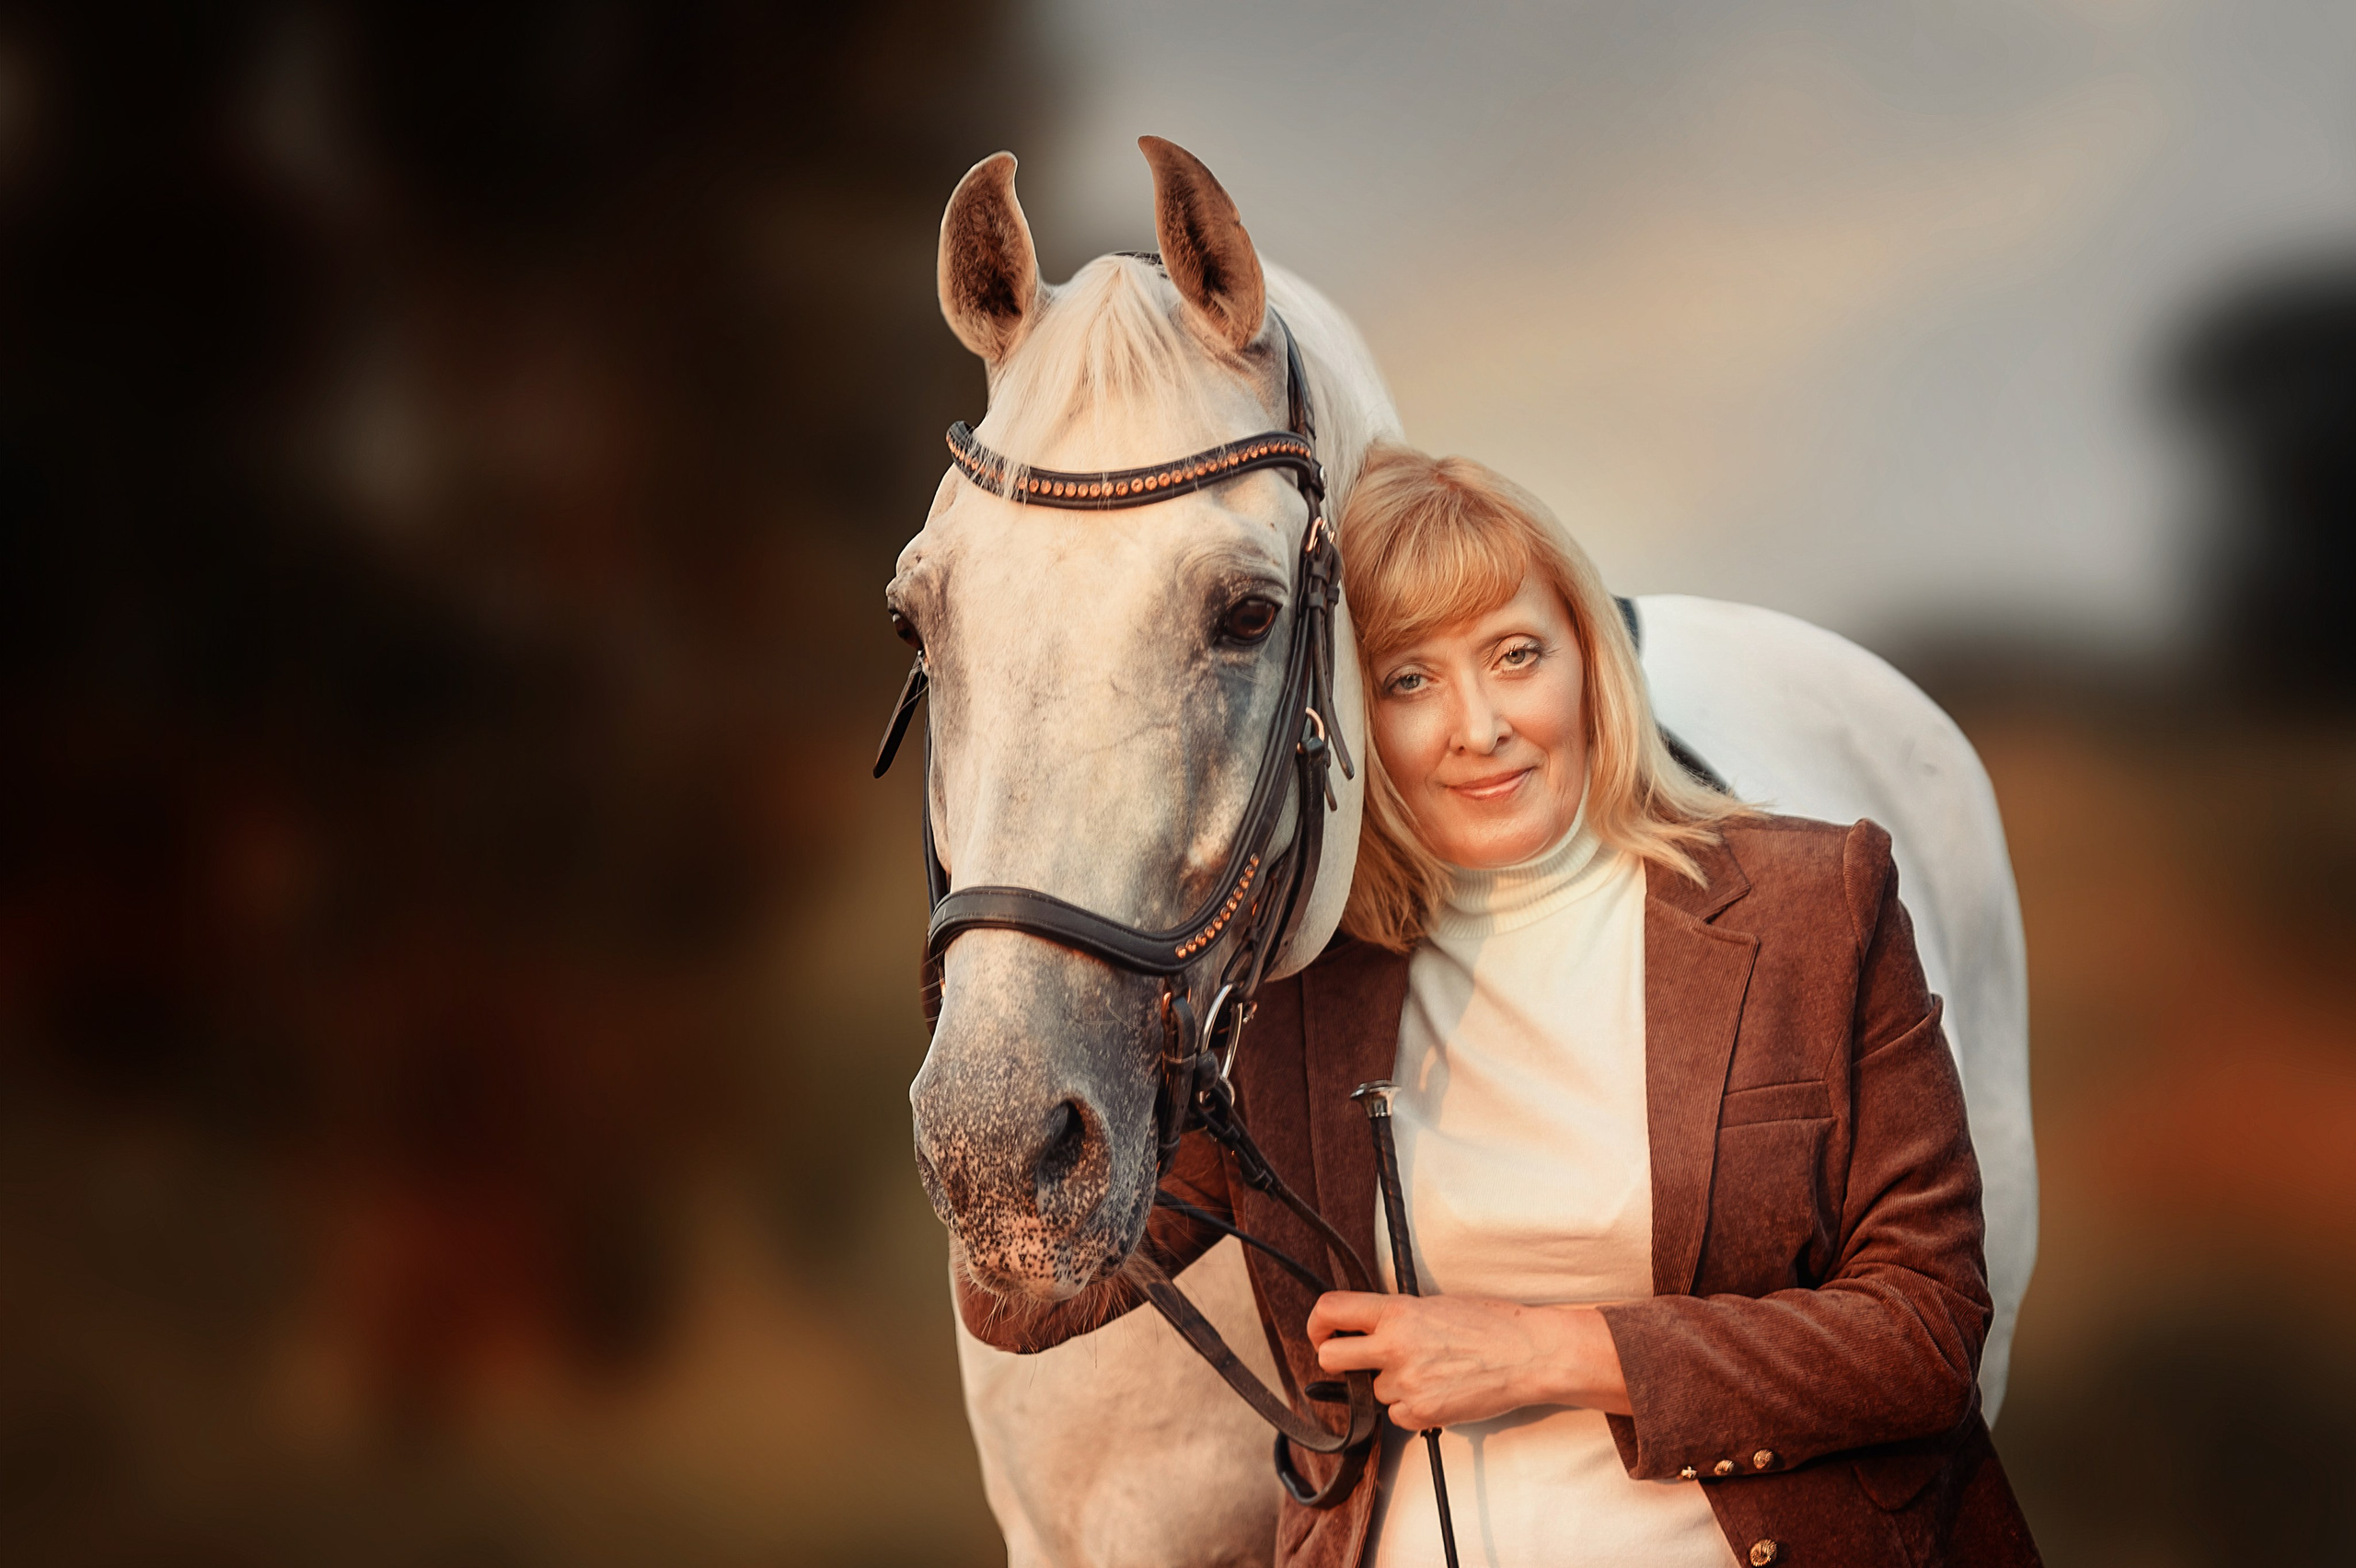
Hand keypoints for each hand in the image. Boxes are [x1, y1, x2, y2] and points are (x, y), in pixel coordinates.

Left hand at [1307, 1292, 1630, 1429]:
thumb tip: (1368, 1326)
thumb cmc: (1490, 1324)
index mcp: (1396, 1311)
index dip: (1316, 1324)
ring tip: (1429, 1372)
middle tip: (1358, 1361)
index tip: (1321, 1333)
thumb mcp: (1434, 1304)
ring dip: (1391, 1385)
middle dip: (1338, 1362)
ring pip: (1372, 1390)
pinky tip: (1439, 1391)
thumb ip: (1396, 1315)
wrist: (1528, 1354)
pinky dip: (1411, 1408)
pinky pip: (1396, 1415)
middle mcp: (1393, 1346)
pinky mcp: (1420, 1414)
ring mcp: (1405, 1383)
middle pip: (1330, 1359)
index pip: (1330, 1310)